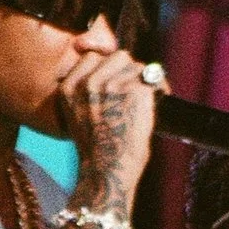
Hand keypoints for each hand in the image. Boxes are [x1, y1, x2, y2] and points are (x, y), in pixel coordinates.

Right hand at [57, 48, 160, 203]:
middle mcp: (88, 82)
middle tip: (135, 93)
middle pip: (118, 57)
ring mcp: (111, 85)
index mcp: (69, 87)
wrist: (107, 172)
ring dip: (144, 81)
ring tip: (145, 102)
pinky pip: (154, 79)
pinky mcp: (135, 91)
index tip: (117, 81)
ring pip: (138, 66)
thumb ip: (90, 93)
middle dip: (129, 71)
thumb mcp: (80, 116)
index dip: (109, 67)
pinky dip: (160, 90)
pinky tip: (158, 104)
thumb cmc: (97, 152)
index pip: (92, 57)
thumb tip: (117, 72)